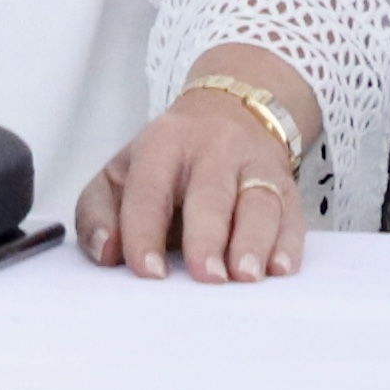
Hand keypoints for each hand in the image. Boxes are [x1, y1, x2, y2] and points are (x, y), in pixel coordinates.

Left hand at [75, 48, 312, 283]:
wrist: (229, 112)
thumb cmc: (167, 161)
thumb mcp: (121, 173)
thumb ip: (97, 212)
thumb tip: (105, 253)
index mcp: (162, 146)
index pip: (149, 190)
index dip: (145, 231)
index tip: (148, 271)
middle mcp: (212, 150)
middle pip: (210, 193)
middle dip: (207, 236)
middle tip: (206, 277)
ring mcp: (253, 166)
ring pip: (258, 201)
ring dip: (253, 241)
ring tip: (245, 276)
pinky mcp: (286, 186)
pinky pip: (292, 215)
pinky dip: (288, 243)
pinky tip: (280, 268)